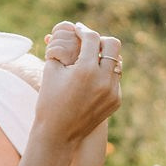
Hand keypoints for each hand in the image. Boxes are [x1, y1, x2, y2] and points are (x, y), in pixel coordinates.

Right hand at [34, 22, 121, 146]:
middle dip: (100, 40)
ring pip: (117, 62)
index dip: (83, 30)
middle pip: (113, 44)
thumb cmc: (49, 102)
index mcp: (86, 70)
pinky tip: (91, 80)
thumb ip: (61, 49)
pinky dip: (105, 74)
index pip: (92, 38)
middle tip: (88, 42)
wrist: (58, 135)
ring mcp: (113, 91)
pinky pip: (115, 79)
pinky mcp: (116, 100)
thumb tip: (68, 32)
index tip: (78, 29)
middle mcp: (104, 79)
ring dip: (104, 57)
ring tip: (90, 60)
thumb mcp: (51, 72)